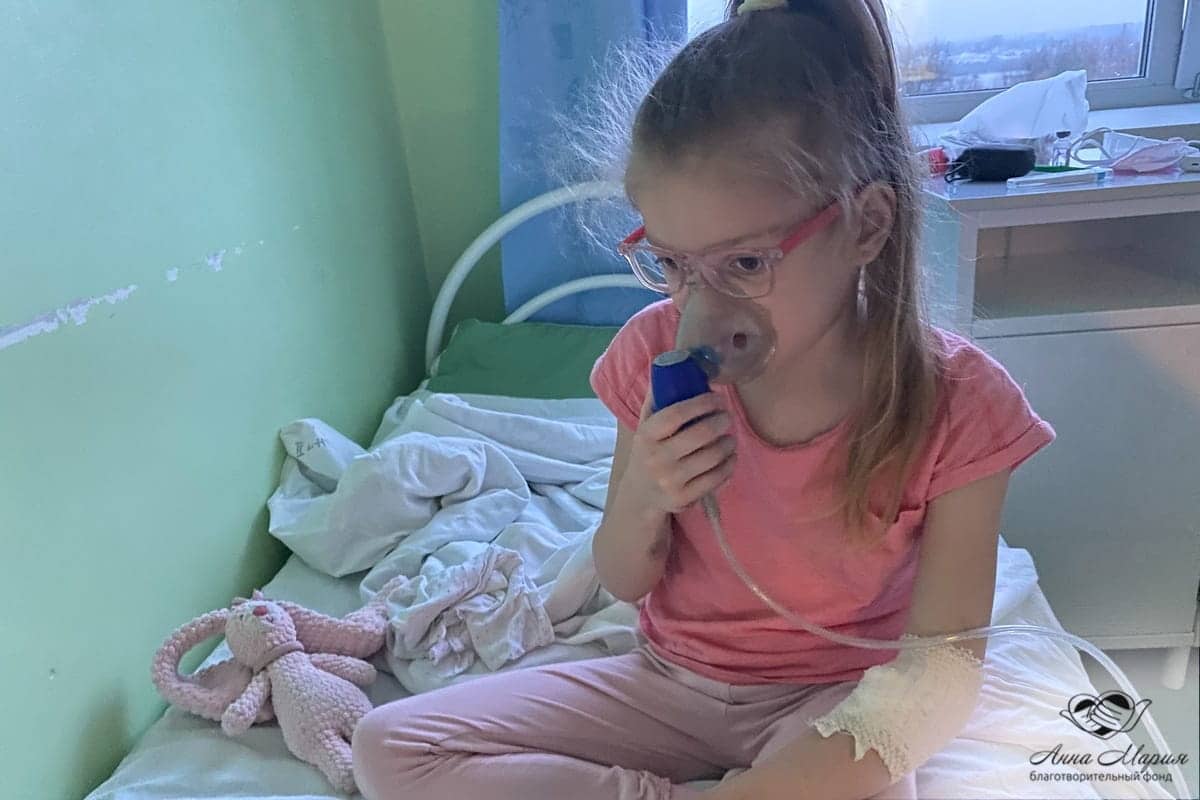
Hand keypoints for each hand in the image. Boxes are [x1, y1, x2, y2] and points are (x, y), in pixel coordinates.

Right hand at [620, 390, 736, 515]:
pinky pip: (717, 478)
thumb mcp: (645, 425)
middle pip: (701, 434)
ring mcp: (671, 481)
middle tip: (726, 417)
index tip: (717, 398)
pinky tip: (729, 457)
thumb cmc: (649, 451)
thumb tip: (674, 366)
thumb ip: (658, 399)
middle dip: (721, 421)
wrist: (640, 494)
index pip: (677, 413)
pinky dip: (729, 464)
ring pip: (713, 456)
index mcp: (646, 435)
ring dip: (728, 443)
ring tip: (729, 437)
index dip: (702, 402)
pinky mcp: (684, 498)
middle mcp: (656, 459)